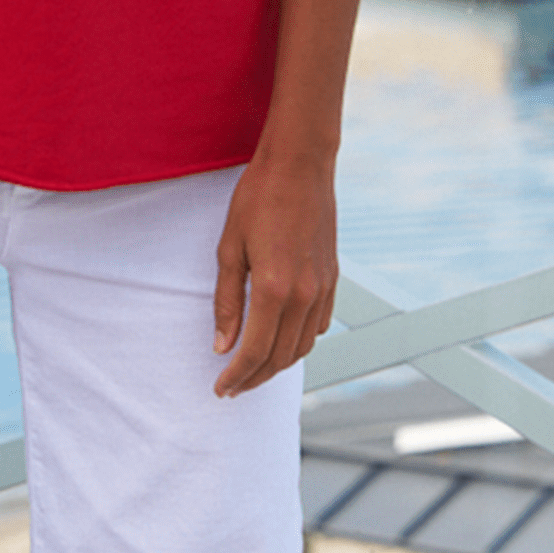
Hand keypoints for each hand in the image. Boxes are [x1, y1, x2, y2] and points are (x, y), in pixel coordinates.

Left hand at [212, 148, 337, 396]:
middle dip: (254, 378)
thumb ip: (227, 300)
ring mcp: (323, 288)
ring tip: (253, 369)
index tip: (220, 388)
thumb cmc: (258, 198)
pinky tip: (282, 339)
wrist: (299, 164)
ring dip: (277, 365)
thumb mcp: (230, 246)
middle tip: (232, 386)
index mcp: (274, 288)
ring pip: (302, 347)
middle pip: (280, 357)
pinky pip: (318, 327)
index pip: (255, 352)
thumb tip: (222, 345)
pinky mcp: (332, 279)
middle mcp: (304, 295)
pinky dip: (299, 343)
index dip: (236, 376)